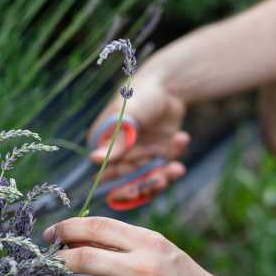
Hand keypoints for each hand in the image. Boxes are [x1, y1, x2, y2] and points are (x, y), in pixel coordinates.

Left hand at [45, 217, 227, 275]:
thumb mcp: (157, 250)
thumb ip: (121, 243)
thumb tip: (74, 238)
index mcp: (148, 242)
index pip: (97, 226)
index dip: (67, 228)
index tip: (51, 235)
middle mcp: (144, 267)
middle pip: (84, 258)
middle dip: (60, 260)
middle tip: (51, 264)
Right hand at [89, 74, 188, 201]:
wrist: (167, 84)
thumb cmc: (140, 95)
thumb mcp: (128, 117)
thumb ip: (116, 140)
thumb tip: (95, 160)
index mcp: (105, 148)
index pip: (108, 178)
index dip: (120, 189)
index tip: (135, 190)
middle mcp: (121, 157)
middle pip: (131, 185)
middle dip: (147, 186)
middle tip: (162, 180)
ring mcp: (141, 158)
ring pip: (150, 181)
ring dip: (164, 178)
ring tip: (177, 169)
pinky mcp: (159, 157)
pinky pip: (167, 169)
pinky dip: (176, 158)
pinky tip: (181, 137)